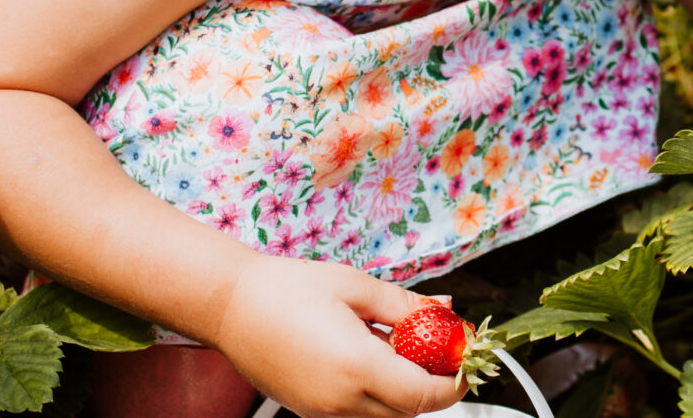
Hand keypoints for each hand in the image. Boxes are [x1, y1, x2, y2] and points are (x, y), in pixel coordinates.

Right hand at [212, 256, 466, 416]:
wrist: (228, 305)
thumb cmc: (286, 289)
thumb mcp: (357, 287)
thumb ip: (406, 306)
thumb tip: (445, 310)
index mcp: (357, 367)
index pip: (425, 396)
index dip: (454, 383)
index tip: (464, 361)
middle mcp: (340, 400)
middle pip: (409, 411)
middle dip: (433, 385)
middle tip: (441, 349)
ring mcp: (322, 411)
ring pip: (383, 414)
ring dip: (404, 390)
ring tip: (402, 347)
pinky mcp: (308, 411)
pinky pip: (357, 411)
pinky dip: (376, 392)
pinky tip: (371, 356)